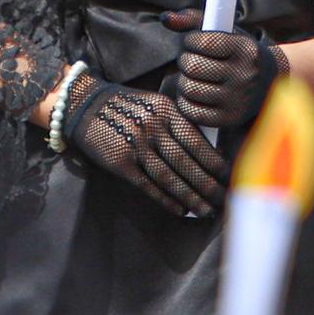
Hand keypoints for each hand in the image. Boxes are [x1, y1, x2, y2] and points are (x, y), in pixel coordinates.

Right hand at [62, 73, 228, 217]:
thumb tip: (209, 151)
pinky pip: (148, 185)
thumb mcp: (155, 104)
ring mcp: (135, 145)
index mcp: (165, 110)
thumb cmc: (129, 107)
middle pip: (185, 161)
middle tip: (221, 199)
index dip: (212, 160)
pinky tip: (180, 210)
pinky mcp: (119, 163)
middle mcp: (152, 127)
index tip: (227, 175)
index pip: (195, 139)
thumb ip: (178, 123)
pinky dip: (165, 199)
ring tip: (204, 210)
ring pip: (168, 177)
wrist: (86, 105)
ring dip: (189, 196)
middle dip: (206, 183)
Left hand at [164, 10, 288, 128]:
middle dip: (185, 60)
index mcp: (245, 49)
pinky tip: (194, 93)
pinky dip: (186, 100)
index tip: (194, 42)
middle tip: (191, 59)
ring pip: (189, 89)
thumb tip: (165, 18)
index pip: (203, 43)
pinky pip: (191, 111)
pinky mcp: (229, 119)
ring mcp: (237, 100)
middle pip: (193, 67)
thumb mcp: (224, 31)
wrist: (269, 85)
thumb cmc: (238, 53)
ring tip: (192, 76)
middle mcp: (244, 75)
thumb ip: (193, 20)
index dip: (191, 40)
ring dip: (183, 80)